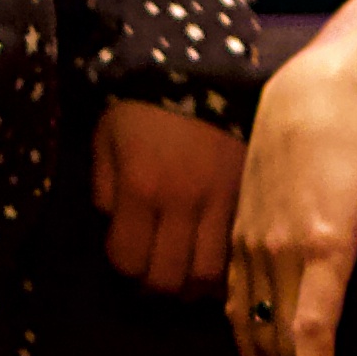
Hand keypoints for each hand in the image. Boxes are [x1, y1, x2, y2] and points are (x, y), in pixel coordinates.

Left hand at [90, 97, 243, 297]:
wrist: (206, 69)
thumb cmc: (145, 105)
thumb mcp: (107, 136)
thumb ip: (104, 186)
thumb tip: (115, 226)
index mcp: (142, 186)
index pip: (128, 260)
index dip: (124, 266)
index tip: (126, 255)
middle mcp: (184, 202)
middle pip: (168, 280)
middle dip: (154, 285)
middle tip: (152, 274)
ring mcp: (224, 202)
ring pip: (209, 276)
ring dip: (192, 285)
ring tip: (184, 273)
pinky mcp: (252, 198)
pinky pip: (240, 253)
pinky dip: (225, 269)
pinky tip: (214, 261)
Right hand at [226, 51, 356, 355]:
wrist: (300, 100)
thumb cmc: (355, 147)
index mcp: (322, 244)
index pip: (312, 332)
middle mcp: (278, 252)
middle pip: (282, 342)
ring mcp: (250, 248)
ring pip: (253, 330)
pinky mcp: (237, 241)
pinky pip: (235, 306)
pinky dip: (246, 343)